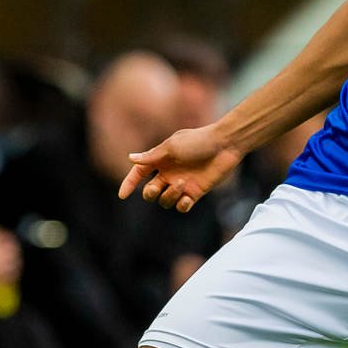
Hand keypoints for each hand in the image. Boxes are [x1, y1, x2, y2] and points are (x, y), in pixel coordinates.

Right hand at [120, 126, 240, 212]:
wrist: (225, 145)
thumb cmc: (198, 141)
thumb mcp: (172, 147)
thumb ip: (152, 156)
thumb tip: (130, 158)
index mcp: (161, 160)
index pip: (139, 174)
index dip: (129, 184)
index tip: (123, 195)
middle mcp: (169, 173)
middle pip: (150, 192)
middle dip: (149, 193)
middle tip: (155, 187)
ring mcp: (182, 184)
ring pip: (165, 200)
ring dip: (169, 195)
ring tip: (181, 183)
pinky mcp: (196, 192)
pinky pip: (182, 206)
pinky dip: (181, 205)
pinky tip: (187, 198)